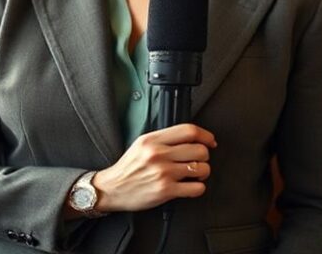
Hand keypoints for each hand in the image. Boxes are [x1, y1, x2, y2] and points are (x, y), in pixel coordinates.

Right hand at [92, 123, 216, 211]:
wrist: (111, 189)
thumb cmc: (128, 168)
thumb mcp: (141, 144)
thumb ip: (163, 138)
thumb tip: (188, 137)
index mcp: (153, 140)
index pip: (189, 130)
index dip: (205, 135)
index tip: (210, 140)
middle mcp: (159, 154)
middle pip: (199, 149)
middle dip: (205, 155)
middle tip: (200, 159)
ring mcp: (163, 173)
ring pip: (201, 168)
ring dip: (203, 172)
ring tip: (196, 173)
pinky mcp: (166, 191)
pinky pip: (196, 188)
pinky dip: (198, 188)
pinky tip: (191, 185)